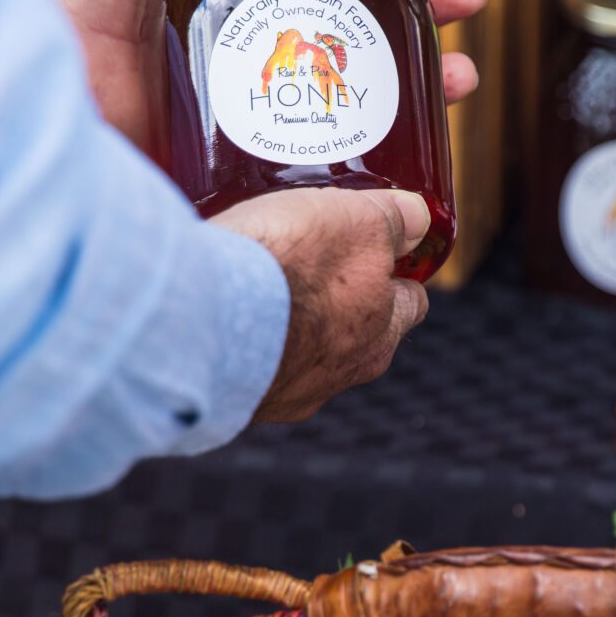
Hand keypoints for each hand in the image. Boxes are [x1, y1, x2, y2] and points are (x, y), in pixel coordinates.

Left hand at [0, 0, 485, 146]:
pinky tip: (417, 156)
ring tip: (460, 78)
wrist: (17, 91)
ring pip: (347, 106)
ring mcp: (235, 124)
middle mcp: (230, 59)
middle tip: (465, 11)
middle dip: (420, 21)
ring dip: (417, 87)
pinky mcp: (232, 184)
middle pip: (348, 36)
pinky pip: (316, 181)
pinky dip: (372, 172)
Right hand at [213, 186, 430, 421]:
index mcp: (380, 335)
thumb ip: (392, 221)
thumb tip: (417, 218)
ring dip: (288, 320)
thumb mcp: (356, 222)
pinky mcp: (235, 398)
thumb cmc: (286, 269)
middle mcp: (339, 375)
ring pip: (299, 349)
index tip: (376, 249)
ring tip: (259, 280)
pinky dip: (244, 338)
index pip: (410, 303)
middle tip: (311, 258)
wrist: (198, 317)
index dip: (396, 272)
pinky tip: (224, 309)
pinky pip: (250, 363)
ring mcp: (284, 393)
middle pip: (356, 331)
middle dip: (340, 298)